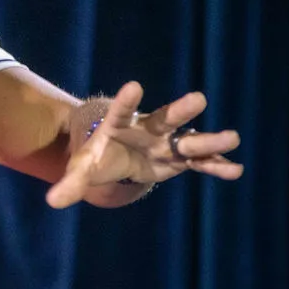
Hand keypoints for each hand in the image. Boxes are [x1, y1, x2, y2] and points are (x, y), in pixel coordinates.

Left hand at [45, 80, 242, 209]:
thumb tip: (52, 201)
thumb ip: (71, 183)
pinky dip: (216, 166)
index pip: (121, 112)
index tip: (134, 86)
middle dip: (180, 110)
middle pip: (165, 118)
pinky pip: (200, 163)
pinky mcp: (180, 159)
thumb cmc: (101, 158)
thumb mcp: (84, 169)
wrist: (119, 157)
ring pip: (190, 140)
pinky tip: (235, 169)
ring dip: (209, 140)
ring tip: (233, 137)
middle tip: (198, 99)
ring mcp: (167, 143)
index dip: (126, 101)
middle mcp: (148, 130)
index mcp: (119, 126)